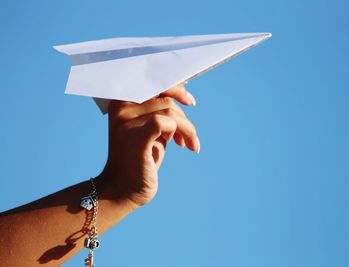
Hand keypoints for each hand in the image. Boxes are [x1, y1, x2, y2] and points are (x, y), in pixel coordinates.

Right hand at [99, 83, 199, 207]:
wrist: (124, 189)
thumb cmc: (140, 158)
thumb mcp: (150, 129)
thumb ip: (160, 111)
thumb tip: (183, 93)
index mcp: (120, 101)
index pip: (152, 81)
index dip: (174, 86)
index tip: (189, 99)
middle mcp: (121, 107)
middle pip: (165, 96)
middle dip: (183, 115)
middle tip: (190, 133)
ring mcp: (126, 121)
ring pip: (170, 110)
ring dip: (187, 128)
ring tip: (188, 143)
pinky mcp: (136, 136)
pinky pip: (167, 122)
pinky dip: (182, 132)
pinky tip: (186, 146)